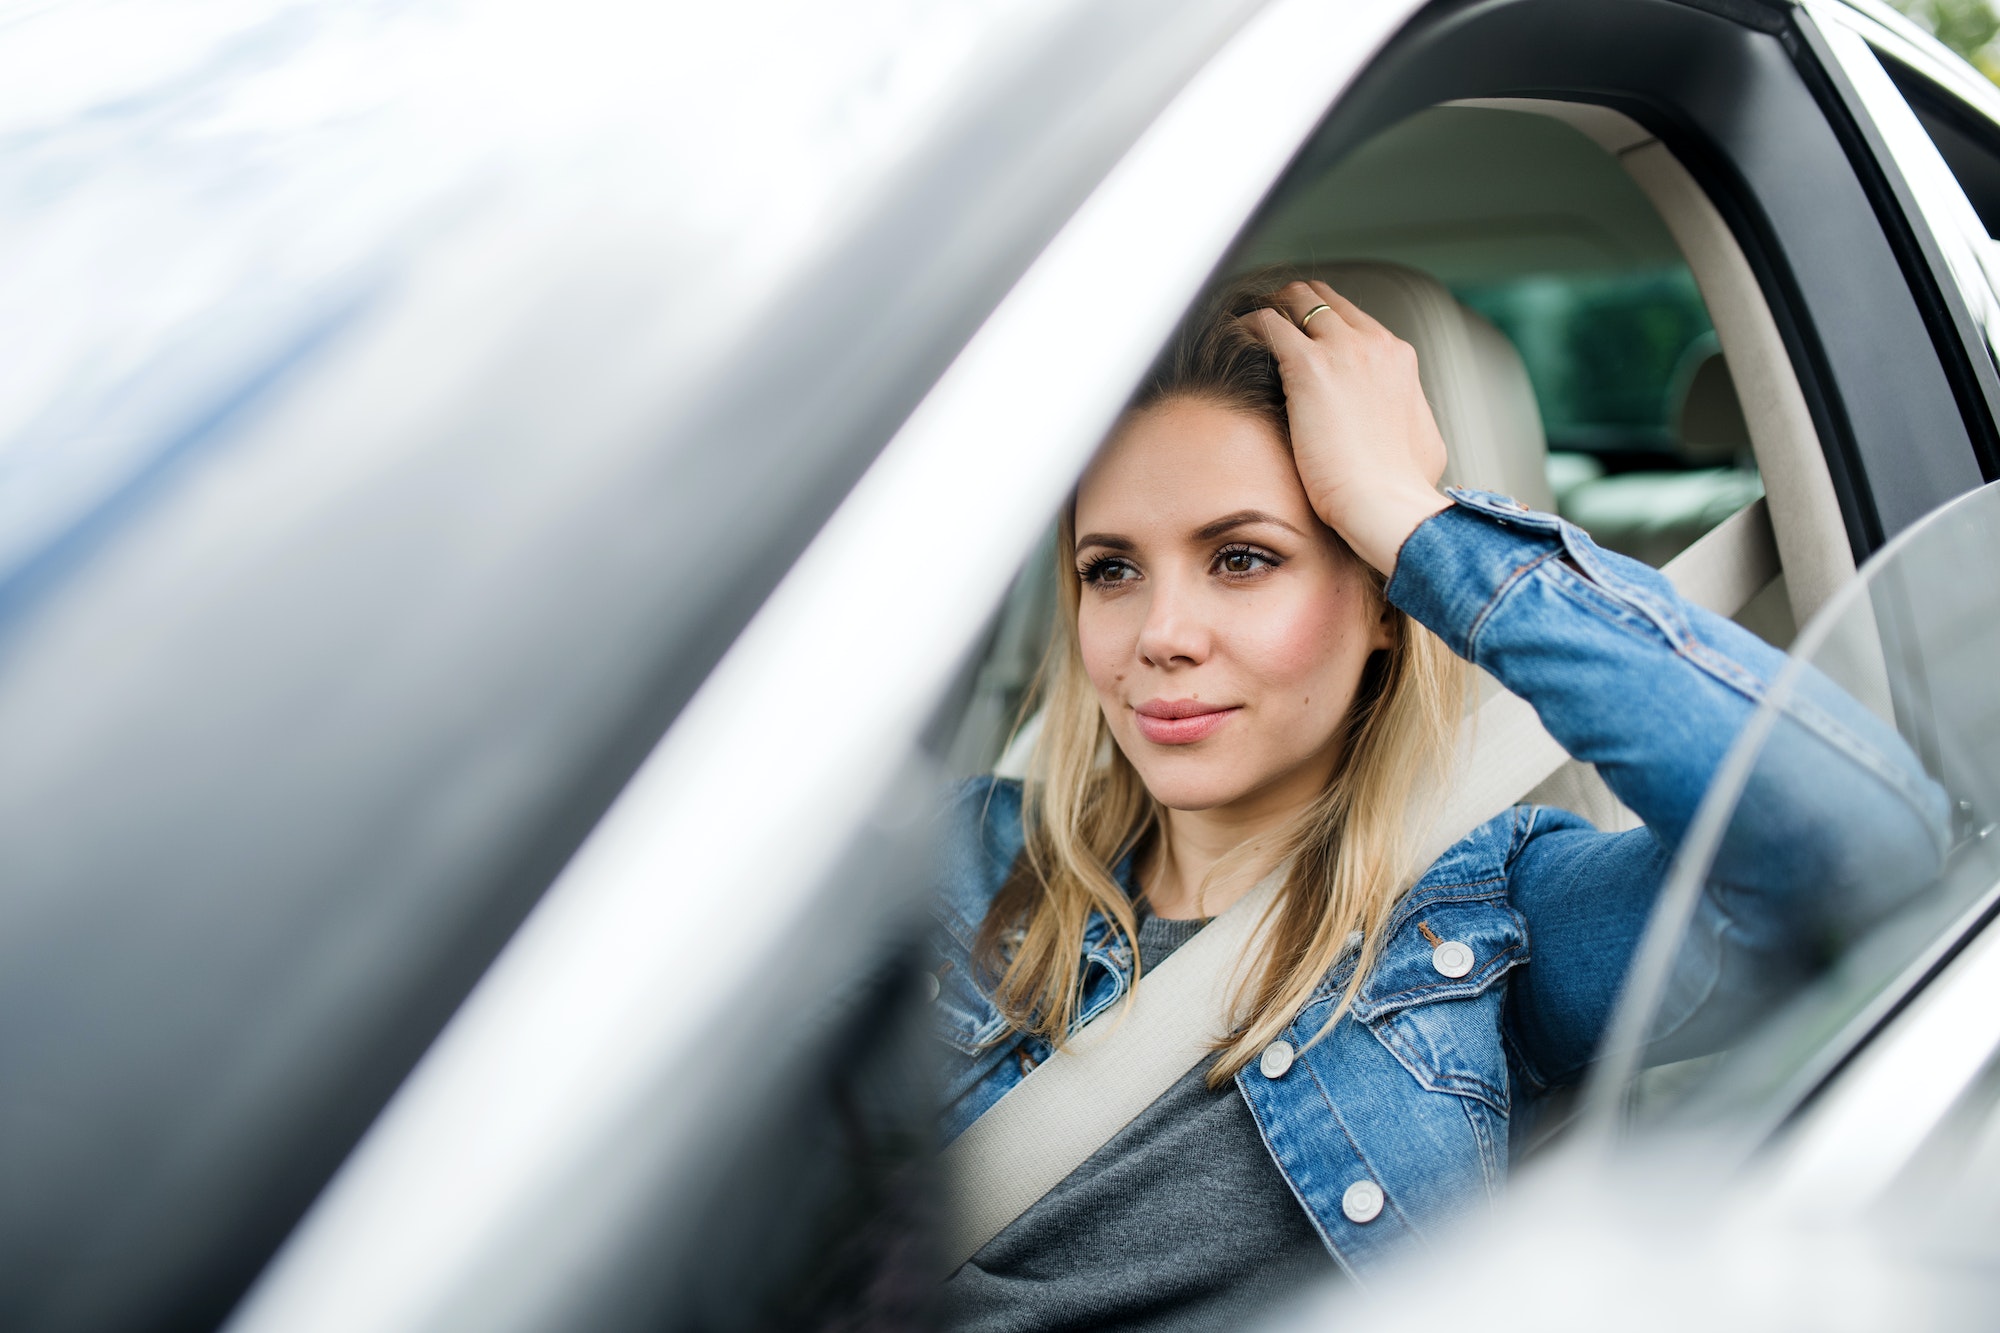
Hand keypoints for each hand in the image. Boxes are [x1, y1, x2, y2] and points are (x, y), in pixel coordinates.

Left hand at [1242, 280, 1451, 576]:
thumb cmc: (1401, 488)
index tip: (1295, 337)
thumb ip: (1405, 418)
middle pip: (1324, 298)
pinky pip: (1266, 322)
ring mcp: (1342, 348)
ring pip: (1295, 298)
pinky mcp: (1309, 364)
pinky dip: (1246, 326)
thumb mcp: (1420, 442)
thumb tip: (1397, 425)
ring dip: (1267, 308)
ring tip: (1242, 330)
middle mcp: (1373, 343)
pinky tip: (1231, 342)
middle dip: (1290, 305)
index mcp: (1397, 358)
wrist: (1386, 504)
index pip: (1352, 317)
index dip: (1319, 322)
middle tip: (1262, 327)